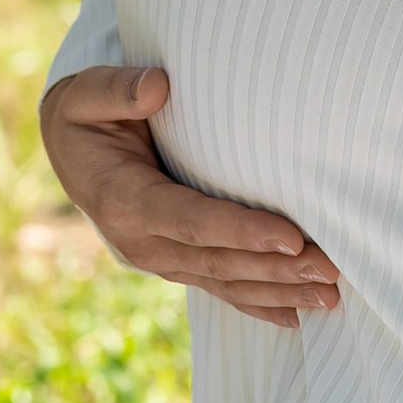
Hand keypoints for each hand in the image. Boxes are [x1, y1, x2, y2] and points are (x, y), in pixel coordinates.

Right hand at [39, 65, 340, 327]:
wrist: (69, 152)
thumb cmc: (86, 115)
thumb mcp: (86, 94)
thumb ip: (117, 89)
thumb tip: (157, 86)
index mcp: (123, 200)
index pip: (190, 221)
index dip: (240, 232)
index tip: (291, 238)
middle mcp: (142, 242)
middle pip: (218, 261)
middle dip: (278, 269)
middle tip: (333, 267)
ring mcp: (159, 260)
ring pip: (225, 282)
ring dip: (280, 291)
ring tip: (332, 295)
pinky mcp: (175, 264)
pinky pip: (220, 289)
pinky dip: (259, 304)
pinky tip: (298, 316)